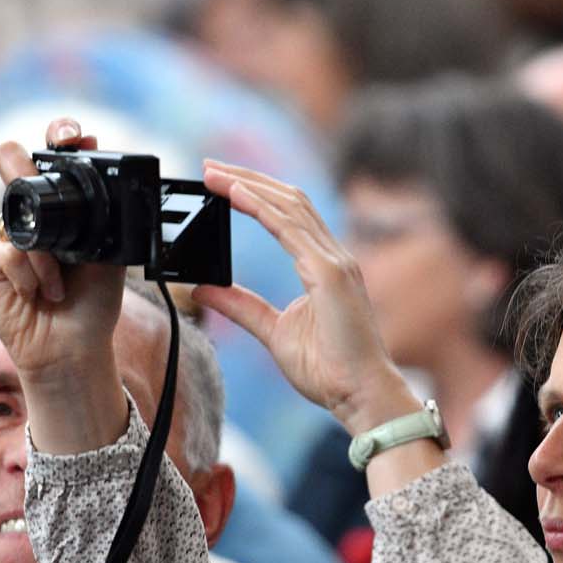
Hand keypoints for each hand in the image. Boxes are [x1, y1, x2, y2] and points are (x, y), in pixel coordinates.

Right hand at [0, 118, 127, 451]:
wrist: (75, 347)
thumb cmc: (93, 302)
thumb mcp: (112, 255)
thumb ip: (107, 217)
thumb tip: (111, 183)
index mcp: (63, 205)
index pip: (55, 157)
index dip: (61, 137)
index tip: (75, 136)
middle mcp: (31, 214)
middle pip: (12, 161)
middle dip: (22, 163)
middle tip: (34, 172)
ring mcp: (6, 235)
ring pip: (15, 214)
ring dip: (46, 255)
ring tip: (60, 283)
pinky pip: (8, 251)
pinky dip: (31, 275)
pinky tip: (40, 294)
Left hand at [195, 161, 420, 434]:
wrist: (360, 395)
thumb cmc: (329, 370)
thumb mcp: (272, 331)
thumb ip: (240, 305)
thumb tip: (203, 287)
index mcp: (325, 266)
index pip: (289, 214)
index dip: (255, 193)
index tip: (220, 182)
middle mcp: (334, 256)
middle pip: (289, 199)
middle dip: (248, 178)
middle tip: (209, 167)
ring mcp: (335, 262)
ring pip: (289, 206)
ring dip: (248, 185)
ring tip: (214, 174)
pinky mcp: (330, 274)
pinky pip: (290, 230)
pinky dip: (260, 207)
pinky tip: (235, 195)